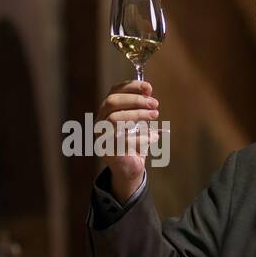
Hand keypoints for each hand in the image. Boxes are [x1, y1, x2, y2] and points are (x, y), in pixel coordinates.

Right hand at [97, 80, 159, 202]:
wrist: (129, 169)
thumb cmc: (134, 142)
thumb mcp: (138, 122)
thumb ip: (140, 108)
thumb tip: (148, 92)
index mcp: (106, 112)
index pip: (113, 92)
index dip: (130, 87)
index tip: (149, 87)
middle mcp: (100, 122)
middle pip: (111, 102)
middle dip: (135, 100)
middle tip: (155, 104)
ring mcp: (101, 137)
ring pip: (114, 119)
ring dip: (138, 115)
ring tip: (155, 116)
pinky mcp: (108, 151)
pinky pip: (123, 141)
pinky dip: (141, 138)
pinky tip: (154, 137)